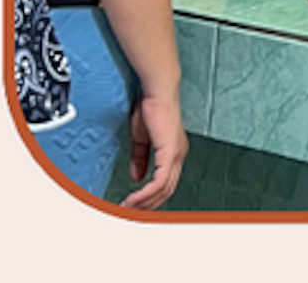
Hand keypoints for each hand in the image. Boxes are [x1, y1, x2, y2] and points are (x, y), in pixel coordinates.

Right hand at [122, 93, 185, 207]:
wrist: (157, 94)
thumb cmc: (151, 111)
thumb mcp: (142, 140)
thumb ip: (140, 159)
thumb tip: (137, 179)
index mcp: (174, 153)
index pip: (166, 183)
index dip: (151, 197)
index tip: (135, 206)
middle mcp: (179, 156)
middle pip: (167, 191)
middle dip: (148, 205)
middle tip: (130, 214)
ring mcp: (177, 155)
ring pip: (164, 189)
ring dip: (144, 203)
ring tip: (128, 209)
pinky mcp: (170, 152)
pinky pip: (160, 181)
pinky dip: (146, 193)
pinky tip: (134, 199)